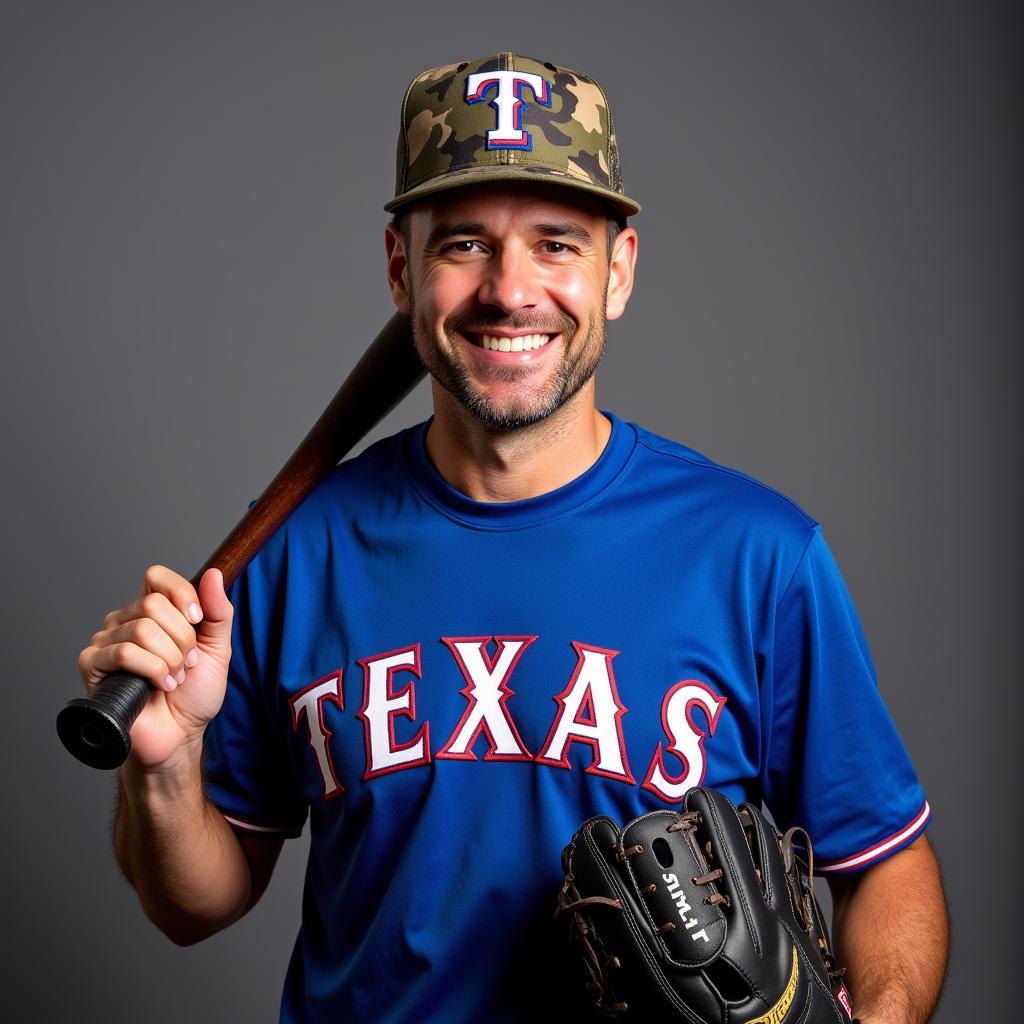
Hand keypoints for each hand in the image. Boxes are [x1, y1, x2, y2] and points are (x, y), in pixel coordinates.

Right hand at [77, 565, 233, 768]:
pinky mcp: (92, 665)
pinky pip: (123, 652)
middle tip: (187, 663)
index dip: (181, 593)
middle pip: (153, 605)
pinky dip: (153, 670)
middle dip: (182, 639)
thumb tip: (213, 573)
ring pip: (141, 630)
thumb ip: (218, 612)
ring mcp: (106, 642)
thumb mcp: (218, 648)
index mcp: (152, 612)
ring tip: (174, 679)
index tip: (198, 620)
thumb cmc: (194, 694)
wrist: (180, 734)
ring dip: (170, 659)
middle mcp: (125, 621)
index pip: (156, 577)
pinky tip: (159, 686)